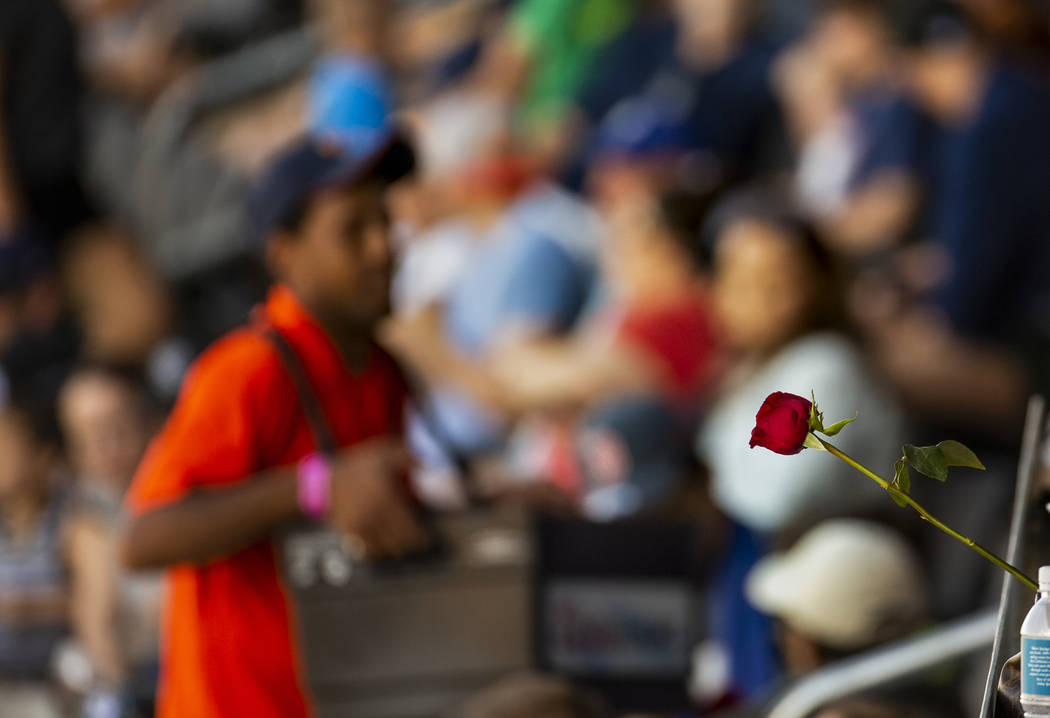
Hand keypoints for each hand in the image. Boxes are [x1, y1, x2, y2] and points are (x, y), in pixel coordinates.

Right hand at [327, 440, 429, 560]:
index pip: (409, 529)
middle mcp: (374, 515)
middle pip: (399, 542)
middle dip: (411, 546)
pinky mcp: (349, 534)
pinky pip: (369, 551)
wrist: (327, 478)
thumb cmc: (362, 466)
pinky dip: (380, 552)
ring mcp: (360, 527)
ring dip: (396, 549)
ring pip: (386, 550)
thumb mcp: (386, 453)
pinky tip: (386, 546)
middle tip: (420, 545)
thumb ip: (410, 457)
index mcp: (386, 498)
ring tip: (404, 545)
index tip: (428, 541)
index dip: (421, 539)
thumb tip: (431, 465)